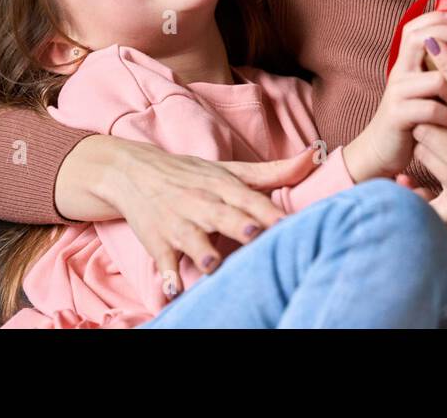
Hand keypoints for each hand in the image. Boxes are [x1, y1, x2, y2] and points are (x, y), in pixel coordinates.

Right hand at [56, 134, 316, 295]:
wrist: (132, 172)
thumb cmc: (190, 174)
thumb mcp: (228, 170)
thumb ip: (274, 171)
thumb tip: (315, 156)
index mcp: (221, 186)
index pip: (248, 199)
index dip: (267, 212)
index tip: (288, 223)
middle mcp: (200, 204)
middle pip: (223, 216)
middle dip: (238, 226)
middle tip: (254, 234)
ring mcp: (177, 224)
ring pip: (191, 239)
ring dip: (201, 250)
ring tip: (212, 263)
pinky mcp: (157, 243)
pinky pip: (163, 262)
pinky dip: (167, 277)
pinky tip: (173, 291)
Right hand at [343, 11, 446, 181]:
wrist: (381, 152)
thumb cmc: (412, 121)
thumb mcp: (423, 93)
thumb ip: (439, 75)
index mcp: (405, 66)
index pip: (414, 28)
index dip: (436, 17)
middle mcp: (398, 74)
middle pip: (419, 39)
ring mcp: (397, 94)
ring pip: (436, 79)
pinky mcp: (398, 115)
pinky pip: (432, 108)